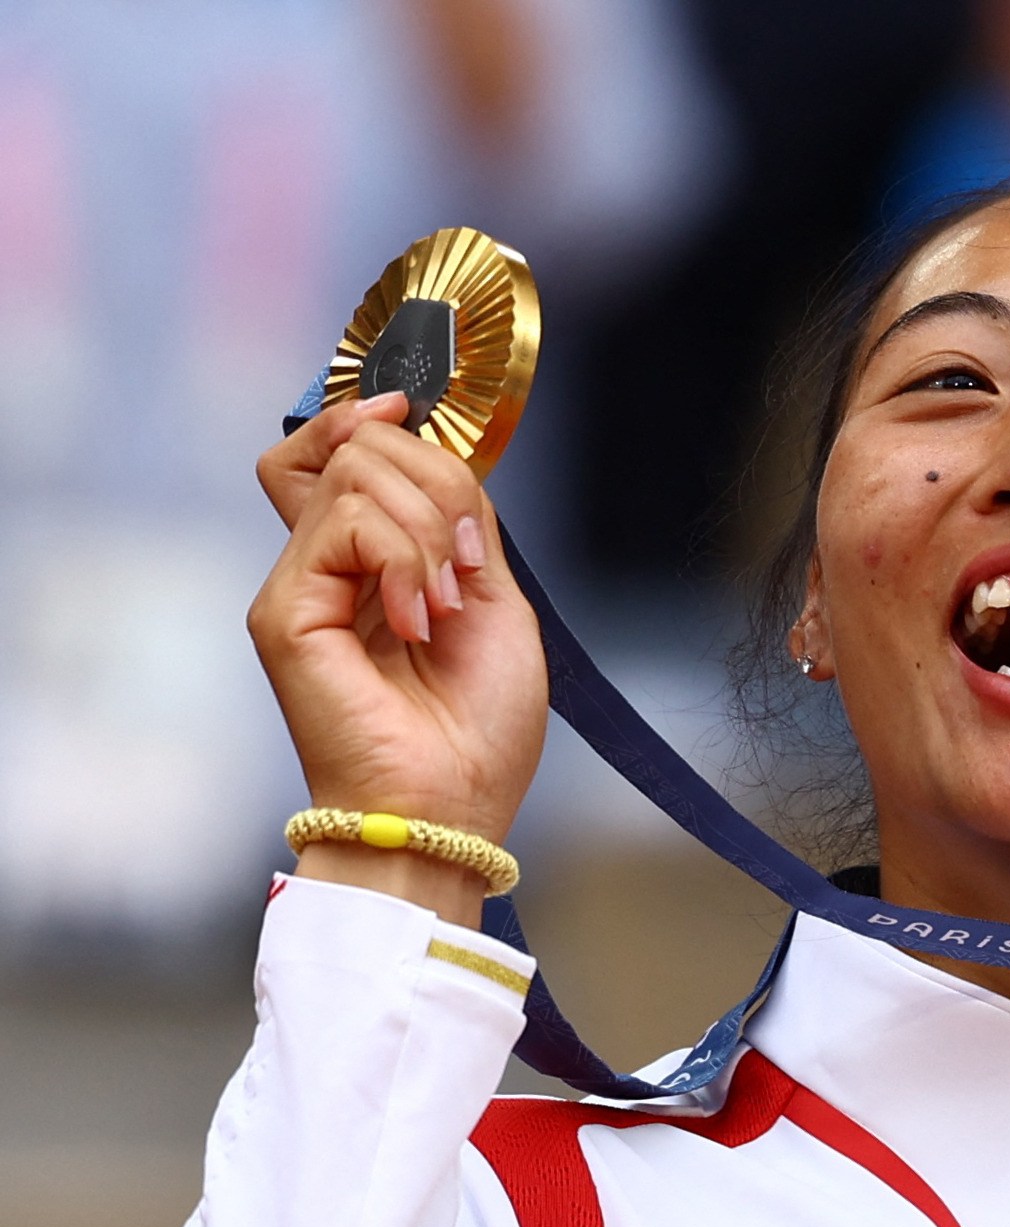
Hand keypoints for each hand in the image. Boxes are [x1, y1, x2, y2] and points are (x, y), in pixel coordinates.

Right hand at [249, 392, 547, 923]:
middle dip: (436, 481)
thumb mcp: (494, 597)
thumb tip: (424, 440)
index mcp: (372, 562)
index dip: (371, 415)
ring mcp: (299, 585)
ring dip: (427, 529)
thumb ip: (459, 520)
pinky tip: (418, 621)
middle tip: (464, 568)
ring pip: (356, 471)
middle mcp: (325, 567)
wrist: (454, 805)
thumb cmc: (479, 726)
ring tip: (443, 608)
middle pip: (357, 445)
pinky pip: (347, 522)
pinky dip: (404, 559)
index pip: (337, 450)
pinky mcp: (285, 611)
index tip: (414, 408)